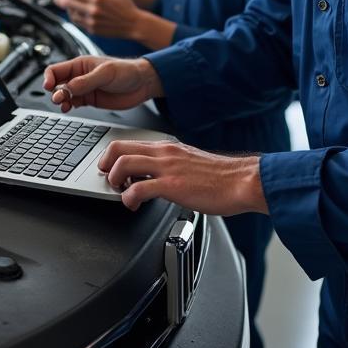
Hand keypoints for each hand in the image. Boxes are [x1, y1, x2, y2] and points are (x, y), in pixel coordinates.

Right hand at [43, 55, 162, 110]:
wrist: (143, 84)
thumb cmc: (127, 70)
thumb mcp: (106, 73)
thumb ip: (86, 81)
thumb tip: (68, 88)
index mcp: (81, 64)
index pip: (56, 69)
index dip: (49, 78)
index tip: (48, 87)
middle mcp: (80, 76)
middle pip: (57, 83)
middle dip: (54, 91)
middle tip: (59, 98)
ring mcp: (84, 88)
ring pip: (64, 95)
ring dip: (60, 100)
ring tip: (64, 104)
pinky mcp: (90, 99)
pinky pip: (73, 103)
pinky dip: (68, 106)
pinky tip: (69, 108)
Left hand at [53, 0, 139, 37]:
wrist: (134, 25)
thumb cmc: (125, 3)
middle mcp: (92, 11)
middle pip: (66, 2)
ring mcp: (91, 22)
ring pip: (70, 13)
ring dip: (71, 6)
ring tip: (81, 3)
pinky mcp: (91, 30)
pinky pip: (77, 22)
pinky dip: (77, 15)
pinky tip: (85, 11)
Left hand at [97, 140, 267, 213]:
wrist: (242, 181)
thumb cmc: (221, 177)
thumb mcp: (189, 163)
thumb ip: (171, 165)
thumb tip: (154, 176)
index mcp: (167, 147)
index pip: (129, 142)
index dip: (112, 155)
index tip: (109, 168)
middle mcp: (164, 153)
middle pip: (119, 148)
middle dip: (105, 164)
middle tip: (108, 179)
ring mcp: (167, 168)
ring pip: (124, 164)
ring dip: (114, 180)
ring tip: (120, 192)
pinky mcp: (172, 185)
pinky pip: (138, 189)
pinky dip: (128, 198)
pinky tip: (133, 205)